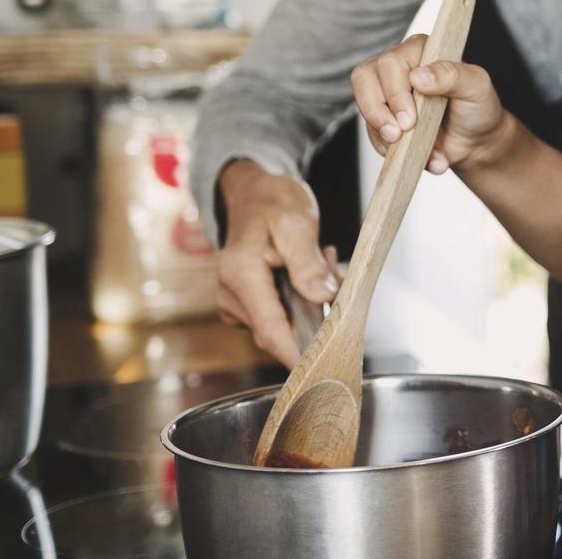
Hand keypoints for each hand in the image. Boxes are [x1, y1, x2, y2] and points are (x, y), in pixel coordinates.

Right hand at [214, 160, 339, 366]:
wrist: (255, 193)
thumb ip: (307, 263)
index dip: (298, 354)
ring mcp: (235, 302)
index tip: (324, 369)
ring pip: (284, 323)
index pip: (271, 330)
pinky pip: (280, 316)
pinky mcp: (246, 305)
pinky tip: (309, 271)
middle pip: (280, 330)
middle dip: (315, 313)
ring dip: (311, 302)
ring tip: (320, 259)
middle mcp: (230, 293)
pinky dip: (302, 300)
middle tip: (331, 269)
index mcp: (240, 273)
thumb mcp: (297, 222)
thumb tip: (322, 297)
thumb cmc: (273, 202)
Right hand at [350, 35, 520, 175]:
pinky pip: (371, 132)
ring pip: (364, 106)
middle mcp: (399, 66)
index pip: (391, 62)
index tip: (410, 119)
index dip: (395, 92)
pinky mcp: (383, 117)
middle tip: (401, 134)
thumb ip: (452, 75)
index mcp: (421, 49)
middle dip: (380, 113)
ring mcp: (387, 92)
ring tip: (410, 148)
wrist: (476, 141)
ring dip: (383, 135)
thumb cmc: (478, 107)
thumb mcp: (476, 87)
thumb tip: (418, 75)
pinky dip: (390, 149)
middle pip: (365, 78)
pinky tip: (418, 155)